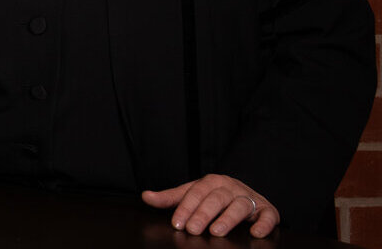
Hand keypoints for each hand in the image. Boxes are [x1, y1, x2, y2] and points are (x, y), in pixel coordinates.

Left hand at [142, 174, 278, 237]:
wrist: (247, 195)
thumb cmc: (214, 196)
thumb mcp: (192, 195)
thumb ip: (170, 198)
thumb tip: (146, 196)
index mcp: (212, 182)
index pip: (196, 193)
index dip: (186, 208)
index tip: (177, 223)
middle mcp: (231, 187)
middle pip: (217, 198)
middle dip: (203, 214)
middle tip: (192, 230)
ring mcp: (251, 197)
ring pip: (240, 205)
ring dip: (229, 218)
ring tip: (216, 232)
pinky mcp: (268, 210)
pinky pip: (268, 215)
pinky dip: (264, 224)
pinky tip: (255, 233)